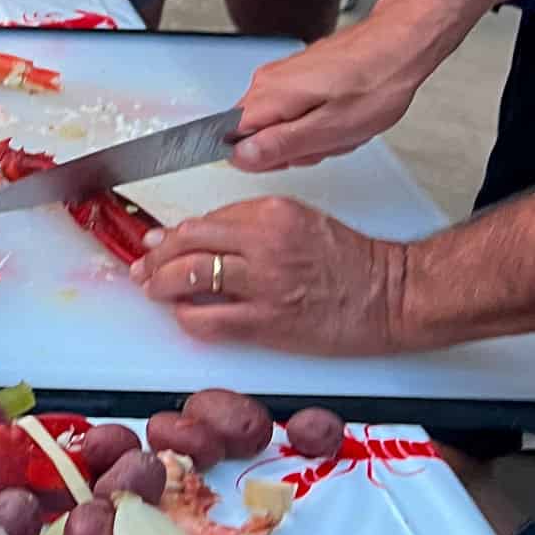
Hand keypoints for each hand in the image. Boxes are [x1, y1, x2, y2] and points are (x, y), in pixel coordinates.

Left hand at [129, 197, 406, 354]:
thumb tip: (198, 235)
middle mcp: (264, 242)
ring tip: (153, 289)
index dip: (173, 233)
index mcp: (272, 212)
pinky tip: (184, 315)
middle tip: (143, 266)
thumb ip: (251, 225)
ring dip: (160, 284)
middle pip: (188, 242)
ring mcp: (264, 283)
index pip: (204, 219)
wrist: (391, 295)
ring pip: (189, 277)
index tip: (158, 241)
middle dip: (156, 256)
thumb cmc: (349, 260)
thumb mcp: (299, 221)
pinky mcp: (267, 322)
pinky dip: (187, 317)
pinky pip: (208, 320)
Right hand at [231, 0, 427, 172]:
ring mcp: (282, 75)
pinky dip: (319, 118)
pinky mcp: (298, 73)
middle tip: (327, 139)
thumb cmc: (377, 81)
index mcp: (268, 96)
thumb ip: (280, 145)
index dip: (265, 157)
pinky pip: (295, 110)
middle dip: (294, 147)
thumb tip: (240, 157)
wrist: (401, 41)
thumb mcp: (331, 128)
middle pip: (258, 135)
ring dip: (310, 134)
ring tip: (341, 123)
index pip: (232, 141)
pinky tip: (342, 112)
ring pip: (279, 124)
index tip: (294, 154)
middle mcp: (267, 81)